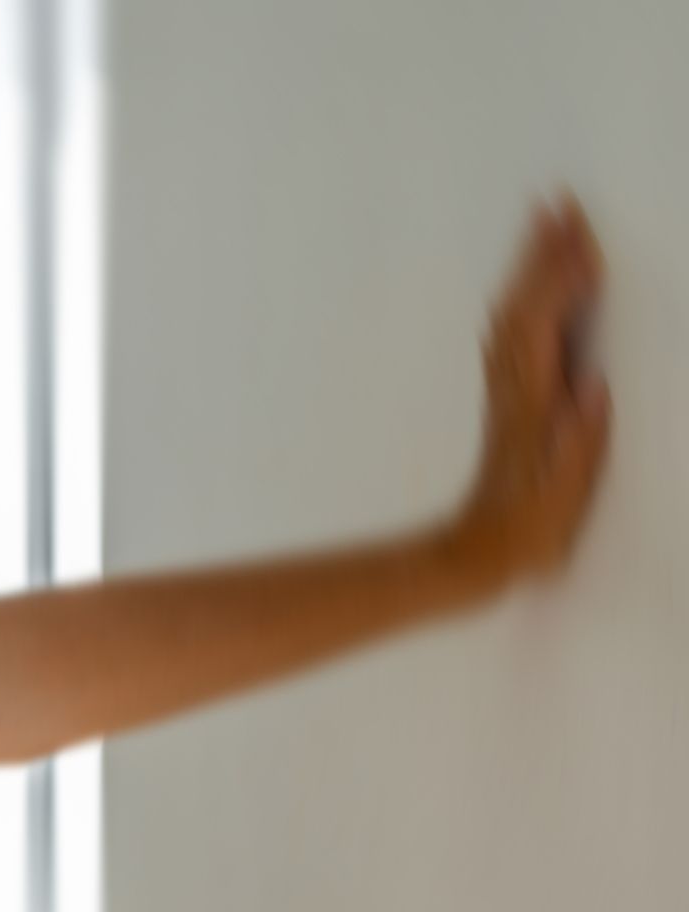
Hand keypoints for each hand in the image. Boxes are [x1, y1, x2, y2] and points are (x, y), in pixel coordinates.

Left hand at [444, 193, 610, 587]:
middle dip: (541, 252)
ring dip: (529, 267)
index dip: (561, 279)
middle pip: (523, 306)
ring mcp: (506, 392)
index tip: (581, 237)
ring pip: (512, 314)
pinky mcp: (508, 401)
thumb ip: (580, 440)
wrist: (478, 553)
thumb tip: (592, 386)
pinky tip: (530, 286)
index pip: (545, 325)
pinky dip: (525, 298)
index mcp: (531, 404)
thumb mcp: (565, 493)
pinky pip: (511, 334)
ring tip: (544, 222)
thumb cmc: (529, 529)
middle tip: (556, 200)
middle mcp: (512, 389)